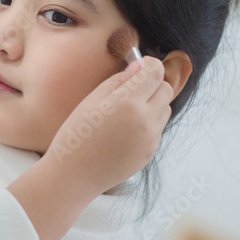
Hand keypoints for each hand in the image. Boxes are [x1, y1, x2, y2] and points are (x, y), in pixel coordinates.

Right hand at [45, 56, 172, 196]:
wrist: (73, 174)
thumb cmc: (75, 135)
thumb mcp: (91, 101)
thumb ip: (118, 81)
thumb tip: (139, 66)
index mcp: (128, 102)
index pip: (156, 72)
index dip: (149, 65)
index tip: (140, 66)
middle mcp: (145, 119)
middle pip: (166, 89)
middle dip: (153, 84)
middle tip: (132, 88)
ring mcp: (150, 138)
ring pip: (165, 110)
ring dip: (152, 104)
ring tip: (127, 111)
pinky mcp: (150, 153)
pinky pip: (157, 129)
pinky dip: (147, 123)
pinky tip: (124, 130)